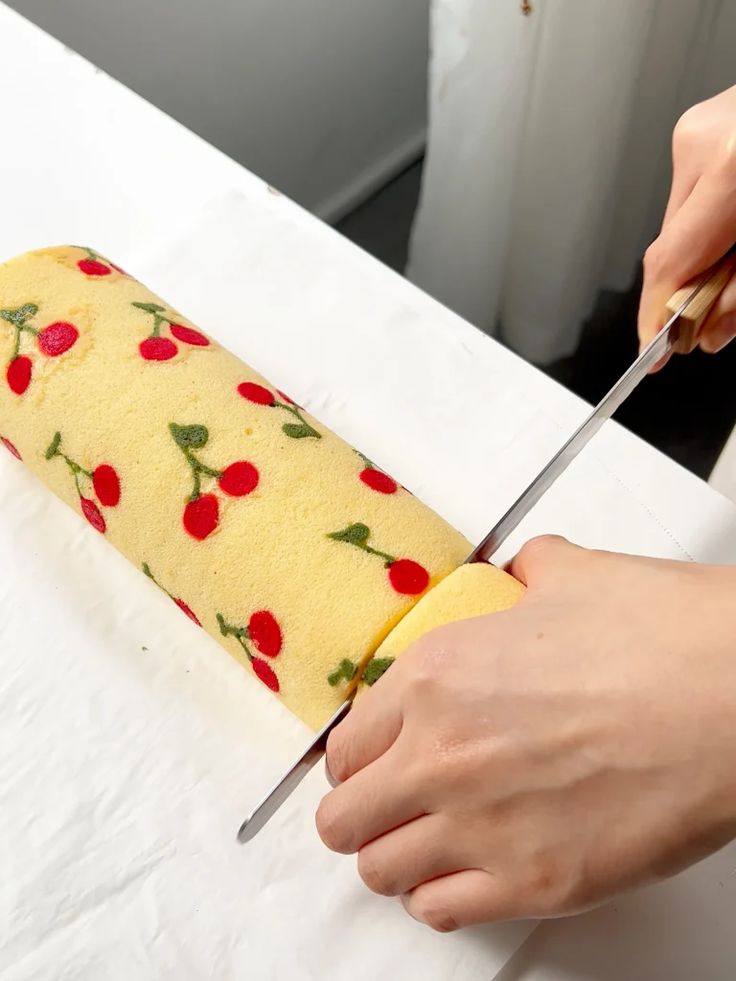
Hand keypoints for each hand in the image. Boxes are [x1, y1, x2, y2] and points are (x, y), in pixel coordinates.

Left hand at [316, 537, 735, 930]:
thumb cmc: (665, 637)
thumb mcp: (572, 576)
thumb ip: (524, 573)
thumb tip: (520, 574)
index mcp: (436, 676)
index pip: (346, 743)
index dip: (356, 756)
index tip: (372, 762)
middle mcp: (440, 755)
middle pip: (342, 817)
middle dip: (360, 812)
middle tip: (388, 805)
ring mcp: (482, 826)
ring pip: (379, 869)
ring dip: (394, 857)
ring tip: (423, 842)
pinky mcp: (534, 883)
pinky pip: (440, 912)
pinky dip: (441, 897)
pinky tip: (466, 873)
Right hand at [639, 84, 735, 361]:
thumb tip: (710, 329)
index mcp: (734, 169)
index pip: (668, 262)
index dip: (654, 315)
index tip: (653, 350)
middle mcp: (707, 143)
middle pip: (670, 245)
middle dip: (689, 288)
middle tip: (712, 317)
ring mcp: (699, 128)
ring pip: (680, 221)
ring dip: (704, 252)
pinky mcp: (701, 124)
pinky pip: (692, 192)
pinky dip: (711, 219)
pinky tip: (735, 219)